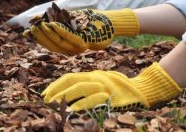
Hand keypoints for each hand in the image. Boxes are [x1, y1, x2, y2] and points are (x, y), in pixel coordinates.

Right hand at [24, 8, 138, 53]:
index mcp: (66, 46)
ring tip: (41, 24)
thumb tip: (34, 19)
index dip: (38, 38)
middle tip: (33, 27)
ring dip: (49, 34)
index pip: (48, 45)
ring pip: (60, 43)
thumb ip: (52, 22)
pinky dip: (61, 31)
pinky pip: (71, 37)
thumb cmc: (87, 21)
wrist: (108, 22)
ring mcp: (79, 47)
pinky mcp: (86, 42)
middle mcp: (71, 49)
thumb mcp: (68, 20)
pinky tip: (53, 24)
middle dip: (42, 36)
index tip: (28, 31)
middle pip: (53, 45)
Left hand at [42, 62, 181, 110]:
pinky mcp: (111, 97)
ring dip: (65, 96)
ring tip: (55, 104)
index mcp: (92, 75)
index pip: (69, 77)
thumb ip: (86, 86)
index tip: (45, 94)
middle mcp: (96, 78)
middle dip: (56, 90)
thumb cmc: (118, 89)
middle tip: (46, 100)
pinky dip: (82, 104)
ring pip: (80, 88)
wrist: (141, 90)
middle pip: (72, 81)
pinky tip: (72, 109)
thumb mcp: (100, 83)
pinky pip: (94, 99)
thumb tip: (65, 93)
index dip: (55, 85)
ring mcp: (104, 86)